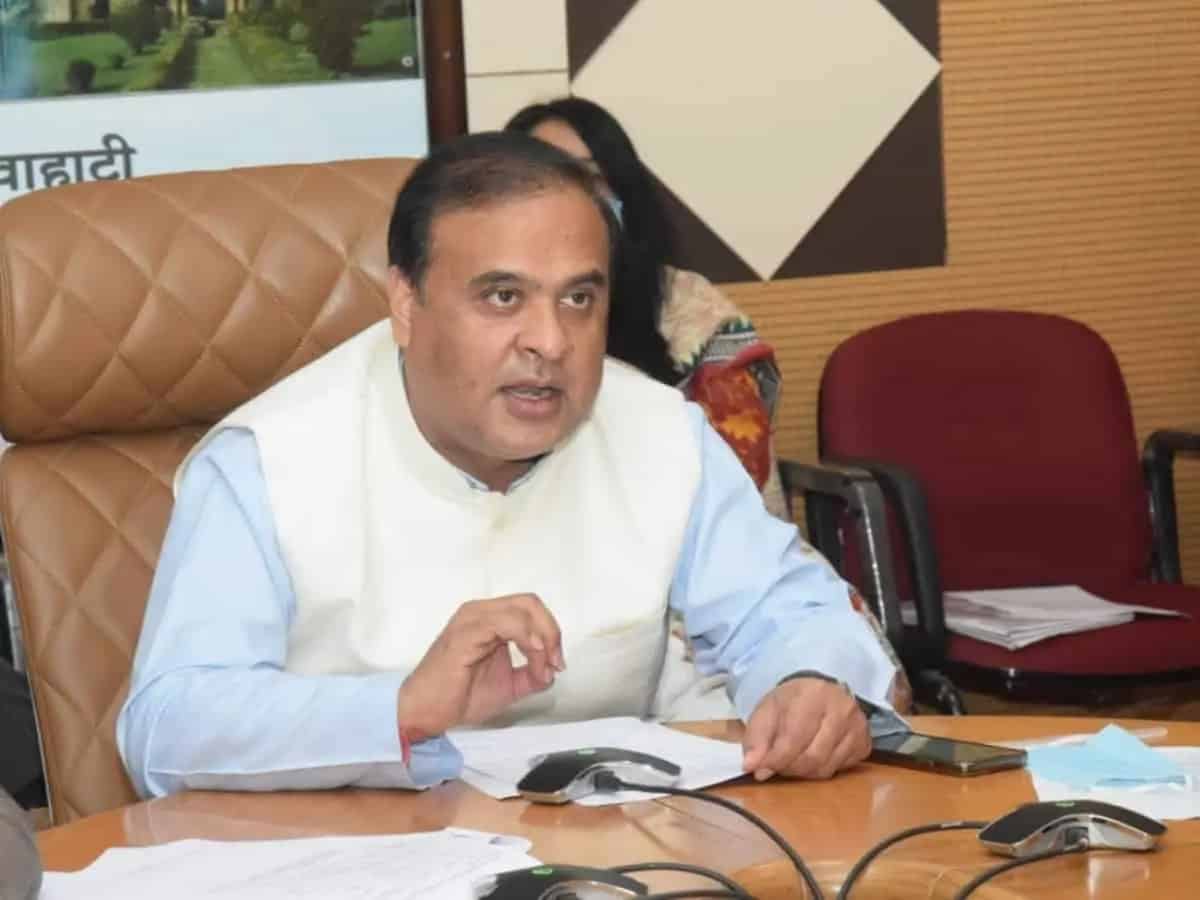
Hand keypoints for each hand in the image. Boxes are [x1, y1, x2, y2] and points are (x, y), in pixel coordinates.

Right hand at [396, 593, 564, 737]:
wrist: (426, 713)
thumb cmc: (459, 697)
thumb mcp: (510, 685)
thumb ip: (533, 674)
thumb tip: (552, 670)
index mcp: (490, 619)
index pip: (530, 609)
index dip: (551, 632)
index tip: (557, 664)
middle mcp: (480, 611)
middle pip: (530, 603)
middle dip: (551, 631)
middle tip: (556, 662)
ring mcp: (472, 619)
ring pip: (522, 609)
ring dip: (543, 637)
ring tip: (544, 666)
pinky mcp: (465, 633)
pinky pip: (504, 623)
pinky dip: (526, 637)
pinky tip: (532, 655)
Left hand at [741, 677, 869, 780]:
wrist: (819, 690)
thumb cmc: (791, 701)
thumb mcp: (766, 711)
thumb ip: (756, 738)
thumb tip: (751, 767)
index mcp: (813, 695)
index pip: (794, 737)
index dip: (775, 759)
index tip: (759, 769)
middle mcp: (841, 709)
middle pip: (812, 757)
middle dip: (788, 768)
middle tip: (776, 765)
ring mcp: (857, 727)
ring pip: (826, 767)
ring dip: (803, 772)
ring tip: (791, 761)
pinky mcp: (864, 743)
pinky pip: (840, 769)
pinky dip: (820, 770)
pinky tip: (811, 756)